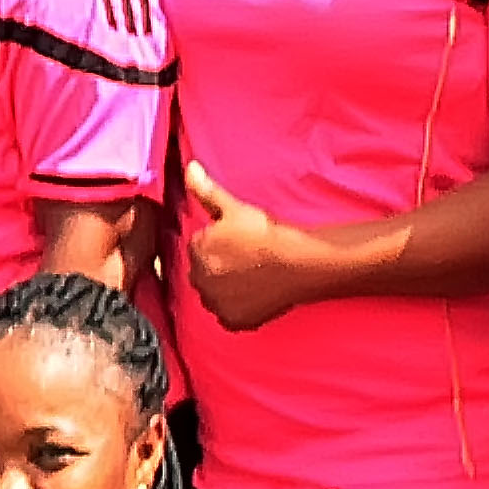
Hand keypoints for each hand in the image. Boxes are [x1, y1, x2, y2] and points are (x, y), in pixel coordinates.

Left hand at [179, 162, 321, 332]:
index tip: (239, 243)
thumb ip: (206, 191)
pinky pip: (228, 315)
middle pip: (204, 272)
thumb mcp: (235, 208)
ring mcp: (215, 303)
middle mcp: (199, 280)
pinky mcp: (232, 321)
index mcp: (196, 250)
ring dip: (226, 288)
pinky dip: (239, 307)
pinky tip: (255, 294)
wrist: (299, 262)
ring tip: (252, 276)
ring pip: (215, 294)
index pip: (199, 248)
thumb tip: (190, 168)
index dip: (219, 244)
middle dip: (219, 266)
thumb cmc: (268, 234)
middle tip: (247, 260)